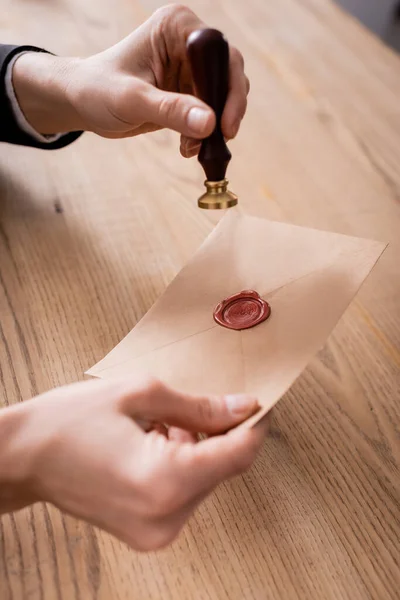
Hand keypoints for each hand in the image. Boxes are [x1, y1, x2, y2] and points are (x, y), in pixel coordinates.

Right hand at [0, 377, 268, 550]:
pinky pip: (184, 493)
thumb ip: (199, 406)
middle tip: (186, 405)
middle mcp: (166, 516)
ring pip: (204, 479)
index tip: (256, 401)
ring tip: (155, 424)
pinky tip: (150, 444)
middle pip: (222, 467)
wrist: (23, 456)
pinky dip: (179, 465)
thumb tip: (243, 408)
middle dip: (215, 432)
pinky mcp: (148, 533)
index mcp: (165, 481)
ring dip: (194, 447)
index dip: (252, 424)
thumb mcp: (140, 394)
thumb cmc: (70, 421)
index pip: (238, 454)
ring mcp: (156, 531)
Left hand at [12, 4, 248, 156]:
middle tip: (217, 141)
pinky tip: (188, 148)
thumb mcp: (131, 100)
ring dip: (215, 126)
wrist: (82, 102)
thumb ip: (170, 110)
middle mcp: (189, 41)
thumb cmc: (97, 90)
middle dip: (225, 112)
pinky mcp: (189, 88)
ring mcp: (190, 66)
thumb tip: (210, 124)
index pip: (219, 55)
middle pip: (229, 75)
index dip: (229, 90)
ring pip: (224, 96)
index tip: (225, 126)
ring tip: (193, 148)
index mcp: (176, 27)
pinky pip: (211, 111)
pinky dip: (205, 132)